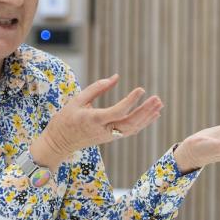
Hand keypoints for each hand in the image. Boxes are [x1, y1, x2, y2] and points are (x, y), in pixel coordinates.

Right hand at [30, 74, 161, 170]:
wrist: (59, 142)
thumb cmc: (66, 119)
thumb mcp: (77, 100)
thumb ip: (96, 88)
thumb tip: (115, 77)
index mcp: (94, 120)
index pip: (118, 112)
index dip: (131, 101)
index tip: (141, 89)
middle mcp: (104, 130)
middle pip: (130, 123)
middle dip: (145, 111)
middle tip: (157, 98)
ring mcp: (109, 136)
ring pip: (133, 129)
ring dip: (147, 117)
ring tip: (159, 104)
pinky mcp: (111, 138)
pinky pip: (130, 131)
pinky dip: (143, 123)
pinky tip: (153, 114)